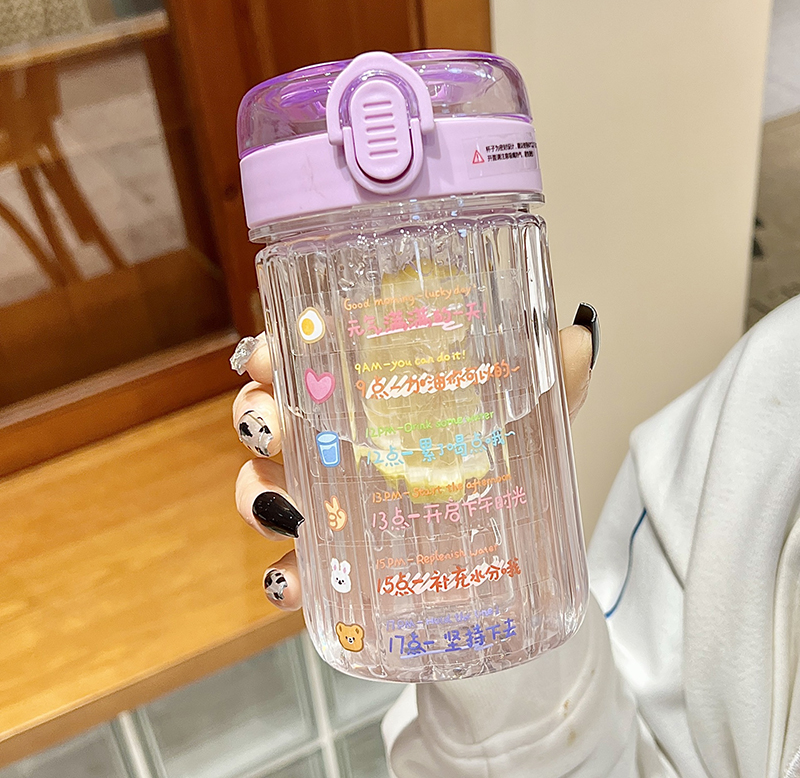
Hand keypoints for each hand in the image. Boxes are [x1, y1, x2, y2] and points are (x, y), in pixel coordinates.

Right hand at [232, 305, 597, 611]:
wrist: (512, 563)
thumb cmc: (502, 477)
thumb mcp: (527, 427)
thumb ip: (550, 383)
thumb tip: (578, 341)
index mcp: (370, 399)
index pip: (309, 361)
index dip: (279, 350)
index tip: (275, 351)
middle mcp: (337, 444)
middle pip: (270, 418)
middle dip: (258, 415)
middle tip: (276, 424)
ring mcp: (329, 504)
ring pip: (263, 486)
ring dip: (257, 492)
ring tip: (288, 507)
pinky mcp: (334, 564)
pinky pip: (292, 567)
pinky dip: (284, 575)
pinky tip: (294, 580)